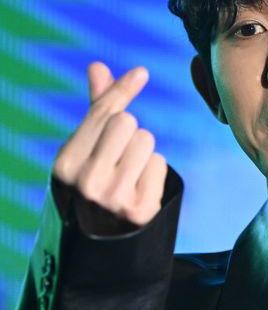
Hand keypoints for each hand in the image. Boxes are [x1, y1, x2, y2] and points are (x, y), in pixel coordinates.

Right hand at [52, 62, 166, 234]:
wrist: (102, 245)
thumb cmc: (94, 187)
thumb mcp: (85, 151)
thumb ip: (96, 109)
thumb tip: (98, 65)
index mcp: (66, 164)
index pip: (102, 114)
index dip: (123, 90)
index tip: (142, 73)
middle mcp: (86, 181)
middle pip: (128, 123)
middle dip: (129, 135)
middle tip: (119, 160)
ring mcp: (113, 197)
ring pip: (146, 141)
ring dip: (143, 154)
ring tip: (129, 176)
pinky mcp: (140, 209)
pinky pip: (159, 163)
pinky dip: (154, 173)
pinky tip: (140, 190)